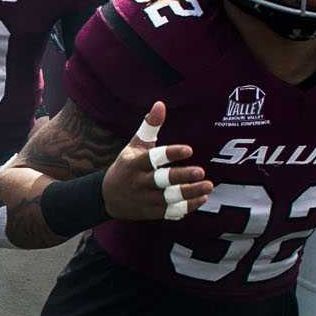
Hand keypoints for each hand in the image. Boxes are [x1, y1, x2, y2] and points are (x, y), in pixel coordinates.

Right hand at [104, 101, 212, 221]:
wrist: (107, 196)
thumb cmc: (126, 165)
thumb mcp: (134, 145)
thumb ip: (149, 127)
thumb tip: (160, 104)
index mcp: (134, 163)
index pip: (153, 158)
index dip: (170, 154)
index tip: (189, 150)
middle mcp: (139, 182)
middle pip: (161, 180)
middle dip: (181, 177)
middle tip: (201, 172)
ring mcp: (144, 199)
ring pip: (168, 198)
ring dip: (189, 193)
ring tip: (208, 186)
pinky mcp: (150, 212)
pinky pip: (170, 211)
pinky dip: (186, 207)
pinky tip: (201, 198)